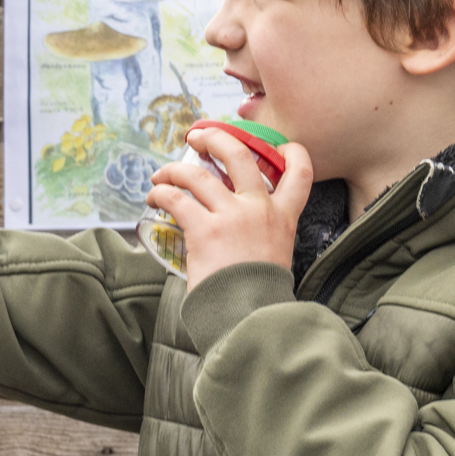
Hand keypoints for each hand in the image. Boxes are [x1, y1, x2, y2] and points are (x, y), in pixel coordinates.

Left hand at [145, 126, 313, 289]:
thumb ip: (264, 237)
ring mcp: (232, 216)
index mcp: (284, 217)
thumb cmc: (259, 296)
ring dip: (174, 170)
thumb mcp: (276, 258)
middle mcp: (260, 209)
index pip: (300, 173)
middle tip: (198, 138)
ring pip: (198, 175)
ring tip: (161, 175)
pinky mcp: (205, 229)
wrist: (251, 317)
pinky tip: (154, 198)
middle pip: (239, 155)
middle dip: (215, 138)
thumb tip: (238, 235)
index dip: (292, 152)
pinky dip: (161, 193)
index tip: (279, 146)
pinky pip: (176, 199)